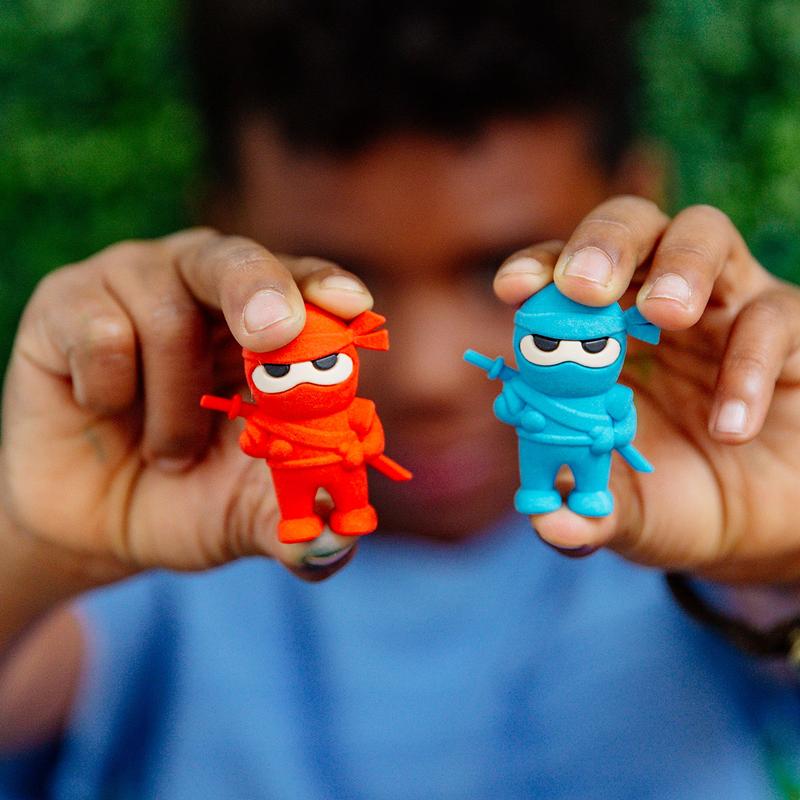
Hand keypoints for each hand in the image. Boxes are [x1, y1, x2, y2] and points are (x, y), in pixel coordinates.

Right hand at [0, 229, 371, 582]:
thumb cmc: (195, 499)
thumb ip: (298, 524)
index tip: (351, 303)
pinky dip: (110, 393)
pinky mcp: (69, 302)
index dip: (324, 287)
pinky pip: (100, 334)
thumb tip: (339, 535)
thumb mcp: (251, 517)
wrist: (97, 525)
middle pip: (237, 261)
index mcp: (269, 322)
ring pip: (166, 316)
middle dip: (260, 294)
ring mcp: (136, 283)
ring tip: (169, 450)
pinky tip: (106, 410)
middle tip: (274, 335)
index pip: (306, 284)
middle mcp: (206, 286)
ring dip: (173, 407)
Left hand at [494, 197, 799, 583]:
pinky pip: (772, 320)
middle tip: (584, 286)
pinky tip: (728, 429)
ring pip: (705, 235)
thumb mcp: (623, 510)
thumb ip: (586, 510)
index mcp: (599, 333)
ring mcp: (724, 309)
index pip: (562, 274)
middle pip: (632, 224)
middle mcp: (655, 305)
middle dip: (605, 243)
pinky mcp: (788, 334)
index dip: (538, 268)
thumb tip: (548, 521)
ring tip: (667, 315)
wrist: (753, 528)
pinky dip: (748, 365)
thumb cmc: (670, 499)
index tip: (512, 290)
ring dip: (681, 265)